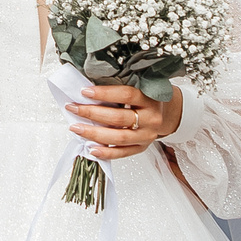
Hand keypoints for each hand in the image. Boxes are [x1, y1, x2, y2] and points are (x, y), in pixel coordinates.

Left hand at [68, 82, 183, 159]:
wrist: (166, 113)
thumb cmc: (147, 98)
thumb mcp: (140, 88)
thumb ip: (119, 88)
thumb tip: (88, 89)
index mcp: (150, 99)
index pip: (126, 94)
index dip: (104, 93)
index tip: (85, 92)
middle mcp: (151, 118)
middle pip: (119, 118)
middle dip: (92, 113)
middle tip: (73, 108)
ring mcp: (147, 135)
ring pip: (119, 137)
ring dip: (94, 133)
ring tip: (77, 128)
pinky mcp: (142, 147)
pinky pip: (122, 153)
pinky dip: (106, 152)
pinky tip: (91, 149)